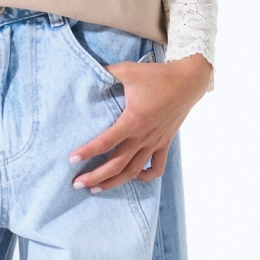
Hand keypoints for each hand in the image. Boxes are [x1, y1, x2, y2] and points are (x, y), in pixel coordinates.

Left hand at [68, 53, 211, 191]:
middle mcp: (143, 137)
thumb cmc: (157, 76)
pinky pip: (157, 167)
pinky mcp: (165, 143)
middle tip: (77, 183)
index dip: (87, 151)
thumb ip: (107, 72)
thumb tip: (89, 71)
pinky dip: (146, 177)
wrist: (187, 82)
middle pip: (117, 165)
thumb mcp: (128, 70)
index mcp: (132, 121)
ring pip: (134, 172)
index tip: (71, 159)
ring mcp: (155, 143)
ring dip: (114, 182)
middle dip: (96, 177)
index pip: (106, 142)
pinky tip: (134, 177)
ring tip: (97, 188)